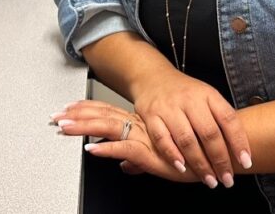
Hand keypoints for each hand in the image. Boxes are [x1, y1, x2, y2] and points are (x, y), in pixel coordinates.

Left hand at [53, 101, 197, 183]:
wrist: (220, 150)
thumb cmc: (194, 154)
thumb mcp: (158, 160)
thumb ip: (138, 161)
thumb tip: (123, 166)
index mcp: (141, 125)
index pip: (108, 114)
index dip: (87, 111)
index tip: (68, 108)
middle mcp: (141, 127)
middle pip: (103, 117)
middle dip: (78, 116)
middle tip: (55, 115)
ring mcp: (146, 138)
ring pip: (110, 128)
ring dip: (85, 127)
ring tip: (64, 127)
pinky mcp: (153, 152)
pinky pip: (125, 148)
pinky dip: (108, 149)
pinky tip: (91, 149)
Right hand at [130, 67, 251, 187]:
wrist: (152, 76)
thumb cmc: (185, 92)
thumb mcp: (206, 96)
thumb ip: (219, 117)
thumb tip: (240, 148)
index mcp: (208, 94)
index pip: (228, 118)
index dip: (239, 141)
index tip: (247, 161)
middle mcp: (190, 99)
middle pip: (209, 133)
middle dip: (220, 160)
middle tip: (227, 179)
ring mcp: (169, 107)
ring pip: (187, 139)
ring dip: (199, 164)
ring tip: (210, 180)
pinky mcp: (151, 115)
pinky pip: (162, 139)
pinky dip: (172, 156)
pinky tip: (182, 169)